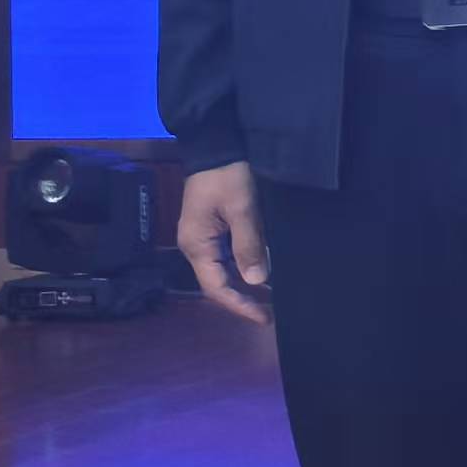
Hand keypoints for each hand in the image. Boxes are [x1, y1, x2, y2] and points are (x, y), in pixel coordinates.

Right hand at [172, 159, 269, 326]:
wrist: (215, 148)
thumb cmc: (227, 177)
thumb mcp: (242, 210)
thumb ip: (248, 245)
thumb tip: (257, 280)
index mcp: (197, 245)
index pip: (216, 286)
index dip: (239, 305)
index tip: (263, 318)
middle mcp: (196, 247)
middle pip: (217, 283)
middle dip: (242, 300)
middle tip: (270, 314)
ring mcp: (203, 239)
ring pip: (222, 272)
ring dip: (244, 287)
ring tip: (270, 301)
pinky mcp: (213, 231)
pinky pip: (226, 258)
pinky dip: (243, 270)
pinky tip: (261, 276)